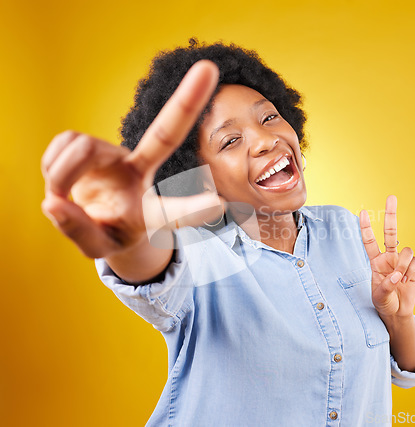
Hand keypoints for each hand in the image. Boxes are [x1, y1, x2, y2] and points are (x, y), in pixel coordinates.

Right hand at [41, 60, 222, 259]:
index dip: (192, 209)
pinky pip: (63, 143)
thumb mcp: (99, 247)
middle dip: (187, 102)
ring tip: (65, 196)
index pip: (173, 212)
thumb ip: (79, 232)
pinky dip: (53, 166)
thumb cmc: (108, 233)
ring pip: (82, 147)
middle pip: (164, 136)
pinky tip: (66, 178)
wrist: (96, 217)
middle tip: (209, 68)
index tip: (219, 204)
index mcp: (151, 210)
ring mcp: (116, 155)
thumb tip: (54, 202)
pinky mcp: (90, 142)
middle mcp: (141, 174)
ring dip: (61, 176)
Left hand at [359, 195, 414, 318]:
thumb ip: (386, 285)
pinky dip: (410, 272)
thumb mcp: (379, 296)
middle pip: (390, 232)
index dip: (365, 227)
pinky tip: (407, 281)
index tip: (361, 211)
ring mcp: (401, 261)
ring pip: (406, 250)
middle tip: (391, 197)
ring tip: (399, 279)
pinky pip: (414, 262)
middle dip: (391, 215)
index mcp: (375, 261)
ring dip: (403, 265)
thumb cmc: (384, 302)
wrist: (397, 312)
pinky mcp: (414, 267)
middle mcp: (388, 257)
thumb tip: (397, 274)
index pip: (369, 241)